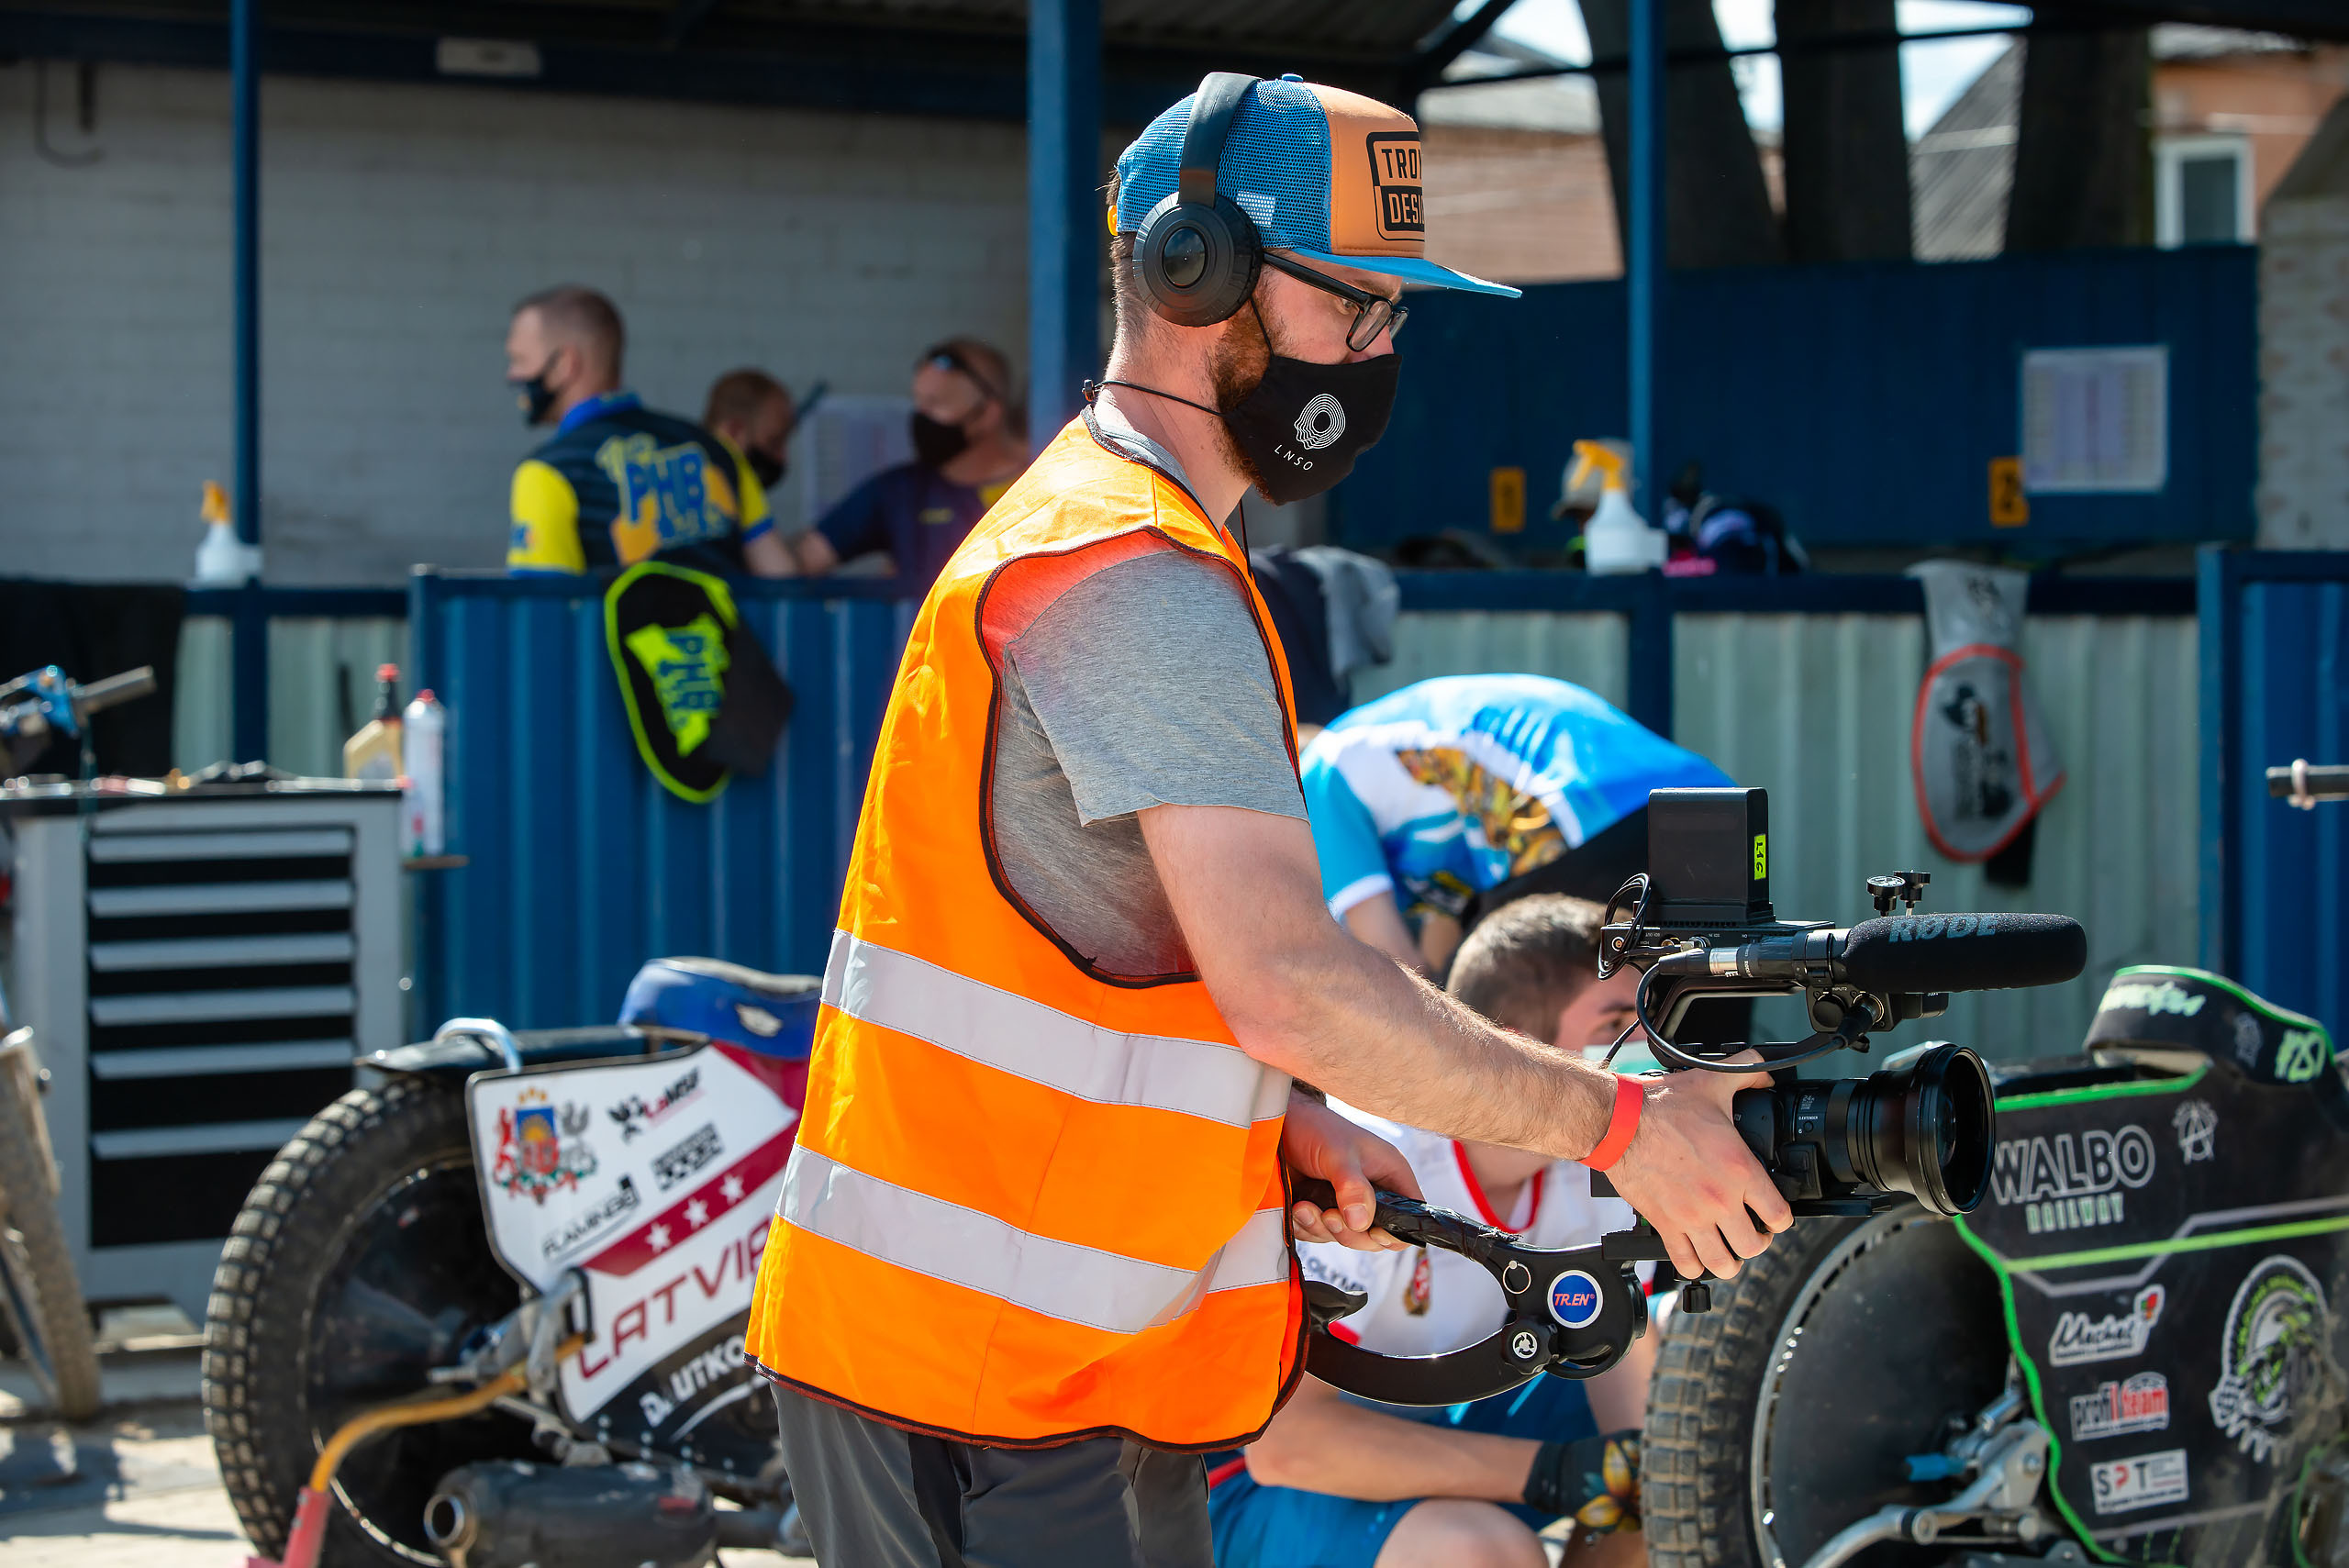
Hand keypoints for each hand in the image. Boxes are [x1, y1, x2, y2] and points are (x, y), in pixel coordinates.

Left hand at [1281, 1091, 1423, 1252]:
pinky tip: (1296, 1208)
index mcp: (1389, 1175)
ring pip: (1345, 1237)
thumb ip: (1352, 1187)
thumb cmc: (1316, 1128)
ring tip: (1304, 1206)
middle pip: (1375, 1237)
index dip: (1397, 1231)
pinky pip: (1319, 1235)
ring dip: (1321, 1228)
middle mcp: (1373, 1193)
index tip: (1372, 1233)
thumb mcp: (1337, 1154)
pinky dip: (1306, 1227)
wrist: (1281, 1125)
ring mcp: (1347, 1205)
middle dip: (1349, 1233)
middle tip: (1328, 1215)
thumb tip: (1360, 1223)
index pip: (1410, 1215)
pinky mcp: (1321, 1211)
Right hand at [1602, 1058, 1791, 1280]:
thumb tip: (1767, 1070)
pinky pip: (1685, 1263)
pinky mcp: (1665, 1224)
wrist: (1618, 1122)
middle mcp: (1720, 1200)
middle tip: (1749, 1231)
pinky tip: (1695, 1253)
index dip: (1781, 1218)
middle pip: (1754, 1247)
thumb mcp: (1712, 1083)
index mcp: (1740, 1170)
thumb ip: (1747, 1073)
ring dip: (1728, 1260)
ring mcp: (1692, 1217)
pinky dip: (1693, 1265)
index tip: (1772, 1214)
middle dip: (1756, 1241)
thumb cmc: (1662, 1106)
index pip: (1780, 1216)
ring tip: (1726, 1247)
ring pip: (1723, 1264)